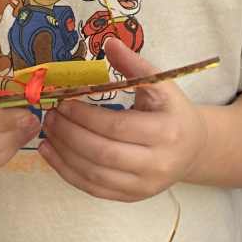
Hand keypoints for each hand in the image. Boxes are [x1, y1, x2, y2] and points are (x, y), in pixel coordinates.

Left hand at [38, 40, 205, 201]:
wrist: (193, 148)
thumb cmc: (172, 111)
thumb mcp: (161, 84)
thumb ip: (134, 64)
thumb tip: (109, 43)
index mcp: (168, 132)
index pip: (117, 126)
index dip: (85, 116)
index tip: (64, 102)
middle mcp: (159, 164)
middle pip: (103, 153)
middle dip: (69, 134)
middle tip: (50, 117)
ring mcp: (145, 186)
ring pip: (94, 174)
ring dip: (63, 153)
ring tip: (48, 132)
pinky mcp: (132, 198)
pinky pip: (93, 189)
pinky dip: (67, 172)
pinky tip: (51, 153)